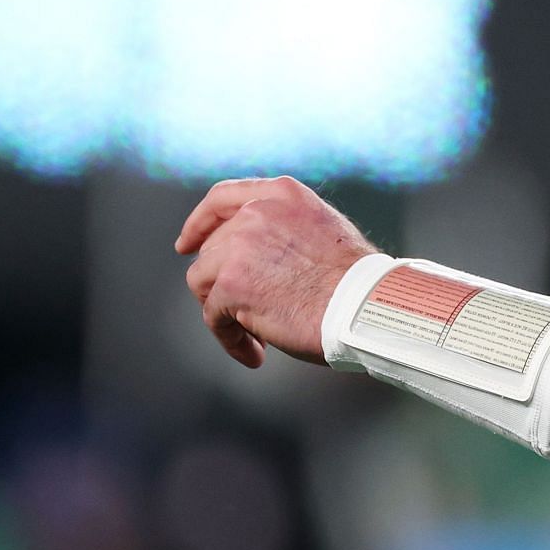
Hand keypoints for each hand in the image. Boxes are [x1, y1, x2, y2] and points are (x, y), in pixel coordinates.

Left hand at [175, 175, 380, 368]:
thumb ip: (285, 227)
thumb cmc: (355, 279)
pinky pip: (214, 317)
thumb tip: (255, 254)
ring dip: (222, 310)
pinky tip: (256, 353)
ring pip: (202, 281)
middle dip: (219, 279)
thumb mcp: (321, 228)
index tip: (186, 244)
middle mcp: (256, 213)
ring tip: (252, 335)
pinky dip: (231, 339)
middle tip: (240, 308)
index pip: (223, 198)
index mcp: (282, 195)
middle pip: (212, 247)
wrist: (364, 303)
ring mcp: (240, 247)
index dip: (199, 222)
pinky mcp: (230, 286)